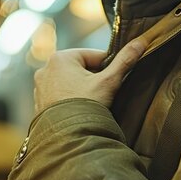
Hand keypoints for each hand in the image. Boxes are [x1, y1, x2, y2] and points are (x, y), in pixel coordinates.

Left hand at [33, 39, 147, 113]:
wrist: (67, 137)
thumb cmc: (85, 106)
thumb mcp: (109, 81)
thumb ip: (125, 60)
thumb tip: (141, 42)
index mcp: (60, 58)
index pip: (94, 56)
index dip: (109, 67)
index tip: (116, 78)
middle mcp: (45, 69)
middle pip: (81, 69)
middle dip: (94, 79)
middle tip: (105, 94)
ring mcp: (40, 87)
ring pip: (70, 83)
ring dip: (82, 90)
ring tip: (92, 103)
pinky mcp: (39, 103)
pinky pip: (60, 96)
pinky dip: (71, 100)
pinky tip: (80, 110)